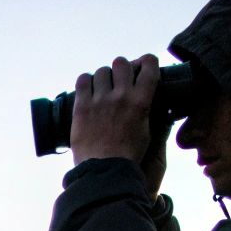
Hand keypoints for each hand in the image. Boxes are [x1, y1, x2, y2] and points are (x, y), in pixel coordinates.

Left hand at [70, 54, 164, 196]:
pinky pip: (83, 79)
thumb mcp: (146, 130)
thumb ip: (147, 110)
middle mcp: (121, 95)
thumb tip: (148, 98)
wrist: (104, 169)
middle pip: (121, 62)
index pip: (149, 65)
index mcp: (141, 101)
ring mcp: (100, 99)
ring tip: (102, 89)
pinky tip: (88, 90)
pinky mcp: (82, 106)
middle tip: (119, 80)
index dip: (146, 61)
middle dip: (122, 69)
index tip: (143, 65)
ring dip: (103, 77)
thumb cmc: (128, 154)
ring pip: (101, 70)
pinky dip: (86, 82)